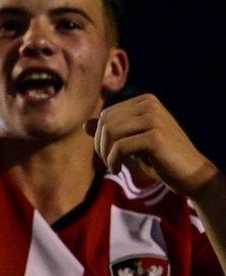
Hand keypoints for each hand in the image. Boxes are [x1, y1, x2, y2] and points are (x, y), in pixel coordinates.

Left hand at [86, 94, 220, 195]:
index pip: (107, 114)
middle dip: (100, 145)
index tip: (107, 154)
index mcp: (145, 101)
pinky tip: (118, 170)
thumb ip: (111, 131)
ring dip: (105, 153)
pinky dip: (113, 161)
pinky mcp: (156, 136)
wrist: (192, 174)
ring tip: (113, 166)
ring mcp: (154, 119)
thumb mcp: (133, 141)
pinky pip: (120, 147)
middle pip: (106, 122)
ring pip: (110, 132)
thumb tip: (85, 124)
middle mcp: (150, 104)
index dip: (100, 136)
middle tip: (108, 162)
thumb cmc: (160, 158)